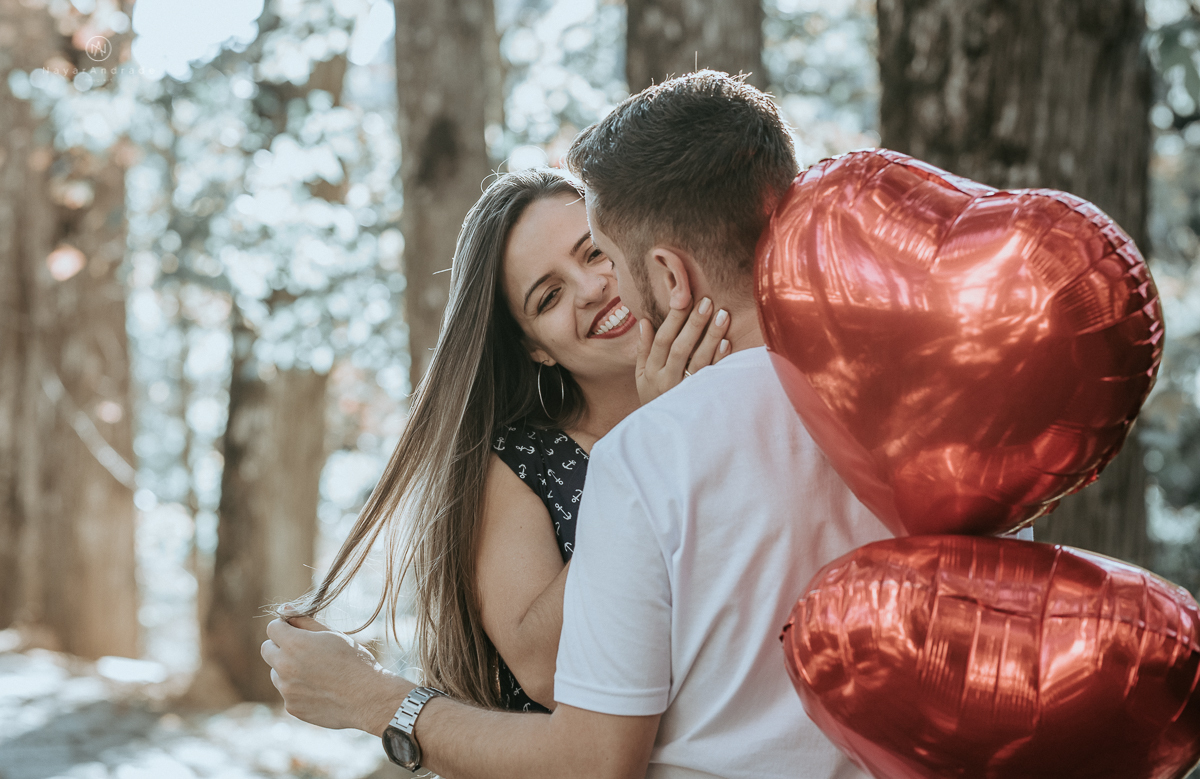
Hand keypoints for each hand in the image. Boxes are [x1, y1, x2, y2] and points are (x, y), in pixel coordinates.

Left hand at [261, 614, 410, 735]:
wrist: (368, 697)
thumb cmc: (354, 661)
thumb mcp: (332, 634)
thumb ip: (304, 621)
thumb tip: (284, 608)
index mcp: (295, 644)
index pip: (272, 628)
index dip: (284, 627)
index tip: (296, 630)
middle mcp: (285, 667)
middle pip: (266, 650)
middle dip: (280, 646)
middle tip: (303, 649)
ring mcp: (286, 690)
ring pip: (276, 673)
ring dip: (288, 669)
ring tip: (317, 672)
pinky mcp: (291, 707)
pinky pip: (287, 692)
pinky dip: (298, 689)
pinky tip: (320, 689)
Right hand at [635, 297, 730, 403]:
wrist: (665, 432)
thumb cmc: (654, 397)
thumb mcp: (642, 376)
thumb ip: (644, 349)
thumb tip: (644, 321)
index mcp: (652, 372)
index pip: (662, 341)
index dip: (673, 320)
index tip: (683, 299)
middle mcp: (668, 381)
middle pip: (681, 348)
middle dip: (694, 324)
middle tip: (706, 302)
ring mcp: (686, 390)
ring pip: (699, 361)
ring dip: (711, 337)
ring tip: (722, 314)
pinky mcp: (703, 397)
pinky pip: (713, 376)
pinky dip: (720, 359)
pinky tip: (727, 342)